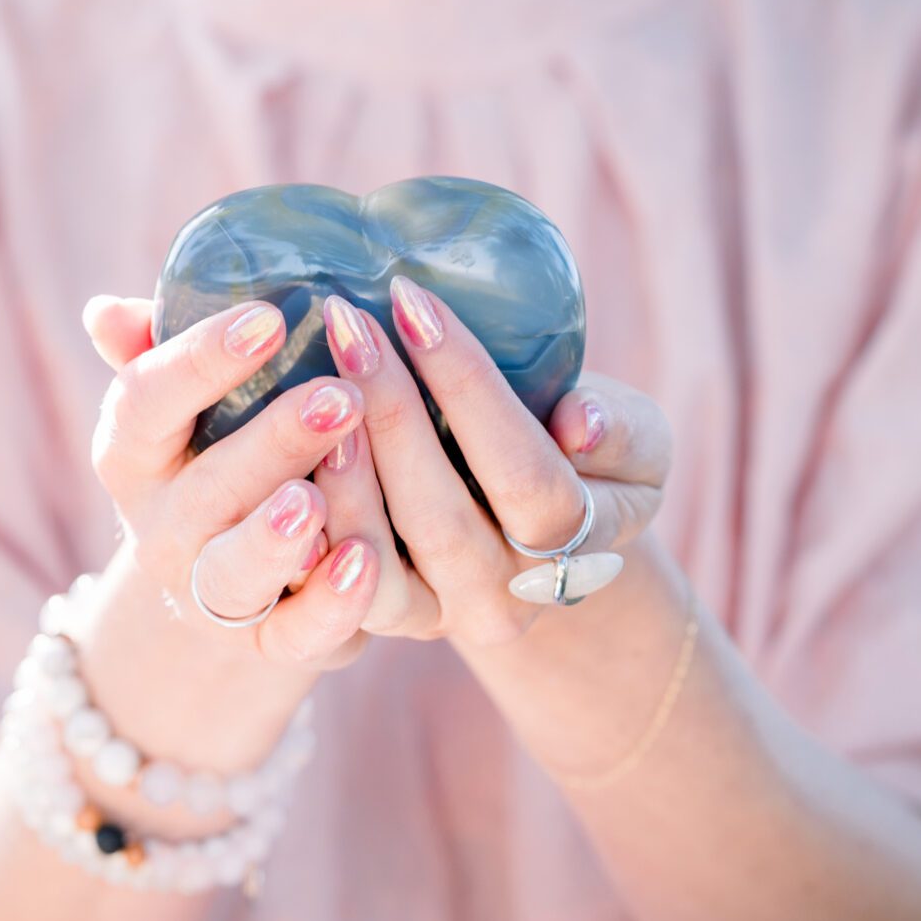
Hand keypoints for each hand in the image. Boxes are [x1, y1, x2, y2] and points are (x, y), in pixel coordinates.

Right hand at [81, 294, 384, 670]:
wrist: (244, 586)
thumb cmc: (228, 456)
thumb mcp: (191, 403)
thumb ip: (159, 349)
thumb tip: (107, 311)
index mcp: (133, 456)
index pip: (144, 403)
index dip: (200, 360)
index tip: (269, 319)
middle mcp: (160, 531)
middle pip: (205, 489)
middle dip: (273, 442)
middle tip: (340, 397)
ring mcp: (208, 596)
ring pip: (235, 572)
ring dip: (276, 536)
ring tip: (317, 498)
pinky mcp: (268, 645)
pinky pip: (296, 634)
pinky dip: (330, 604)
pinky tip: (365, 562)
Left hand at [317, 276, 672, 651]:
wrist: (542, 536)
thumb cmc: (589, 459)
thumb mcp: (635, 442)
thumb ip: (622, 433)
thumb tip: (580, 423)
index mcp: (578, 545)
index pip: (523, 470)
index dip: (467, 385)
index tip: (414, 302)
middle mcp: (507, 597)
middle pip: (438, 512)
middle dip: (389, 409)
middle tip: (346, 322)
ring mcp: (441, 615)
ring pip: (375, 554)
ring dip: (340, 464)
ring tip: (311, 380)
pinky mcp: (384, 617)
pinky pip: (332, 584)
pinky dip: (307, 521)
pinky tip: (285, 447)